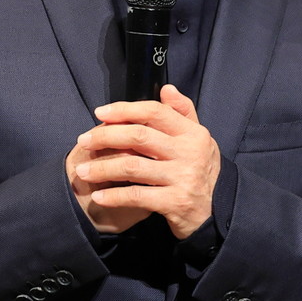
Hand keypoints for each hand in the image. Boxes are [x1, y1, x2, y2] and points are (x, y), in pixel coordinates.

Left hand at [71, 85, 220, 238]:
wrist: (219, 212)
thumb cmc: (201, 171)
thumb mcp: (199, 139)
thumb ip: (183, 112)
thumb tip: (166, 88)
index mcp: (192, 133)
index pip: (154, 112)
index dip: (124, 110)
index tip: (99, 113)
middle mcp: (189, 152)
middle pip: (138, 136)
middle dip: (105, 136)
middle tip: (83, 141)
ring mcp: (182, 177)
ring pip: (132, 166)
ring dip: (102, 168)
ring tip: (83, 170)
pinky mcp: (175, 202)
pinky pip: (137, 196)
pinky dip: (114, 195)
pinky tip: (98, 195)